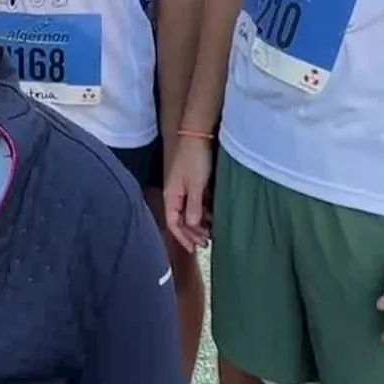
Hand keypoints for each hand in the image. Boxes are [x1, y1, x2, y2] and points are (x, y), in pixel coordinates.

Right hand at [164, 134, 213, 251]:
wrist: (197, 135)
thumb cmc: (194, 159)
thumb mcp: (195, 186)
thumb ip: (193, 207)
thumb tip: (191, 225)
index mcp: (171, 197)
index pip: (174, 224)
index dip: (183, 238)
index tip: (194, 248)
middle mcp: (175, 195)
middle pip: (181, 220)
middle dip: (192, 234)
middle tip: (206, 243)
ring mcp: (183, 189)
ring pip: (189, 213)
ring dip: (198, 224)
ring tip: (211, 233)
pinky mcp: (192, 183)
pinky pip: (195, 204)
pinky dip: (202, 213)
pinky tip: (211, 217)